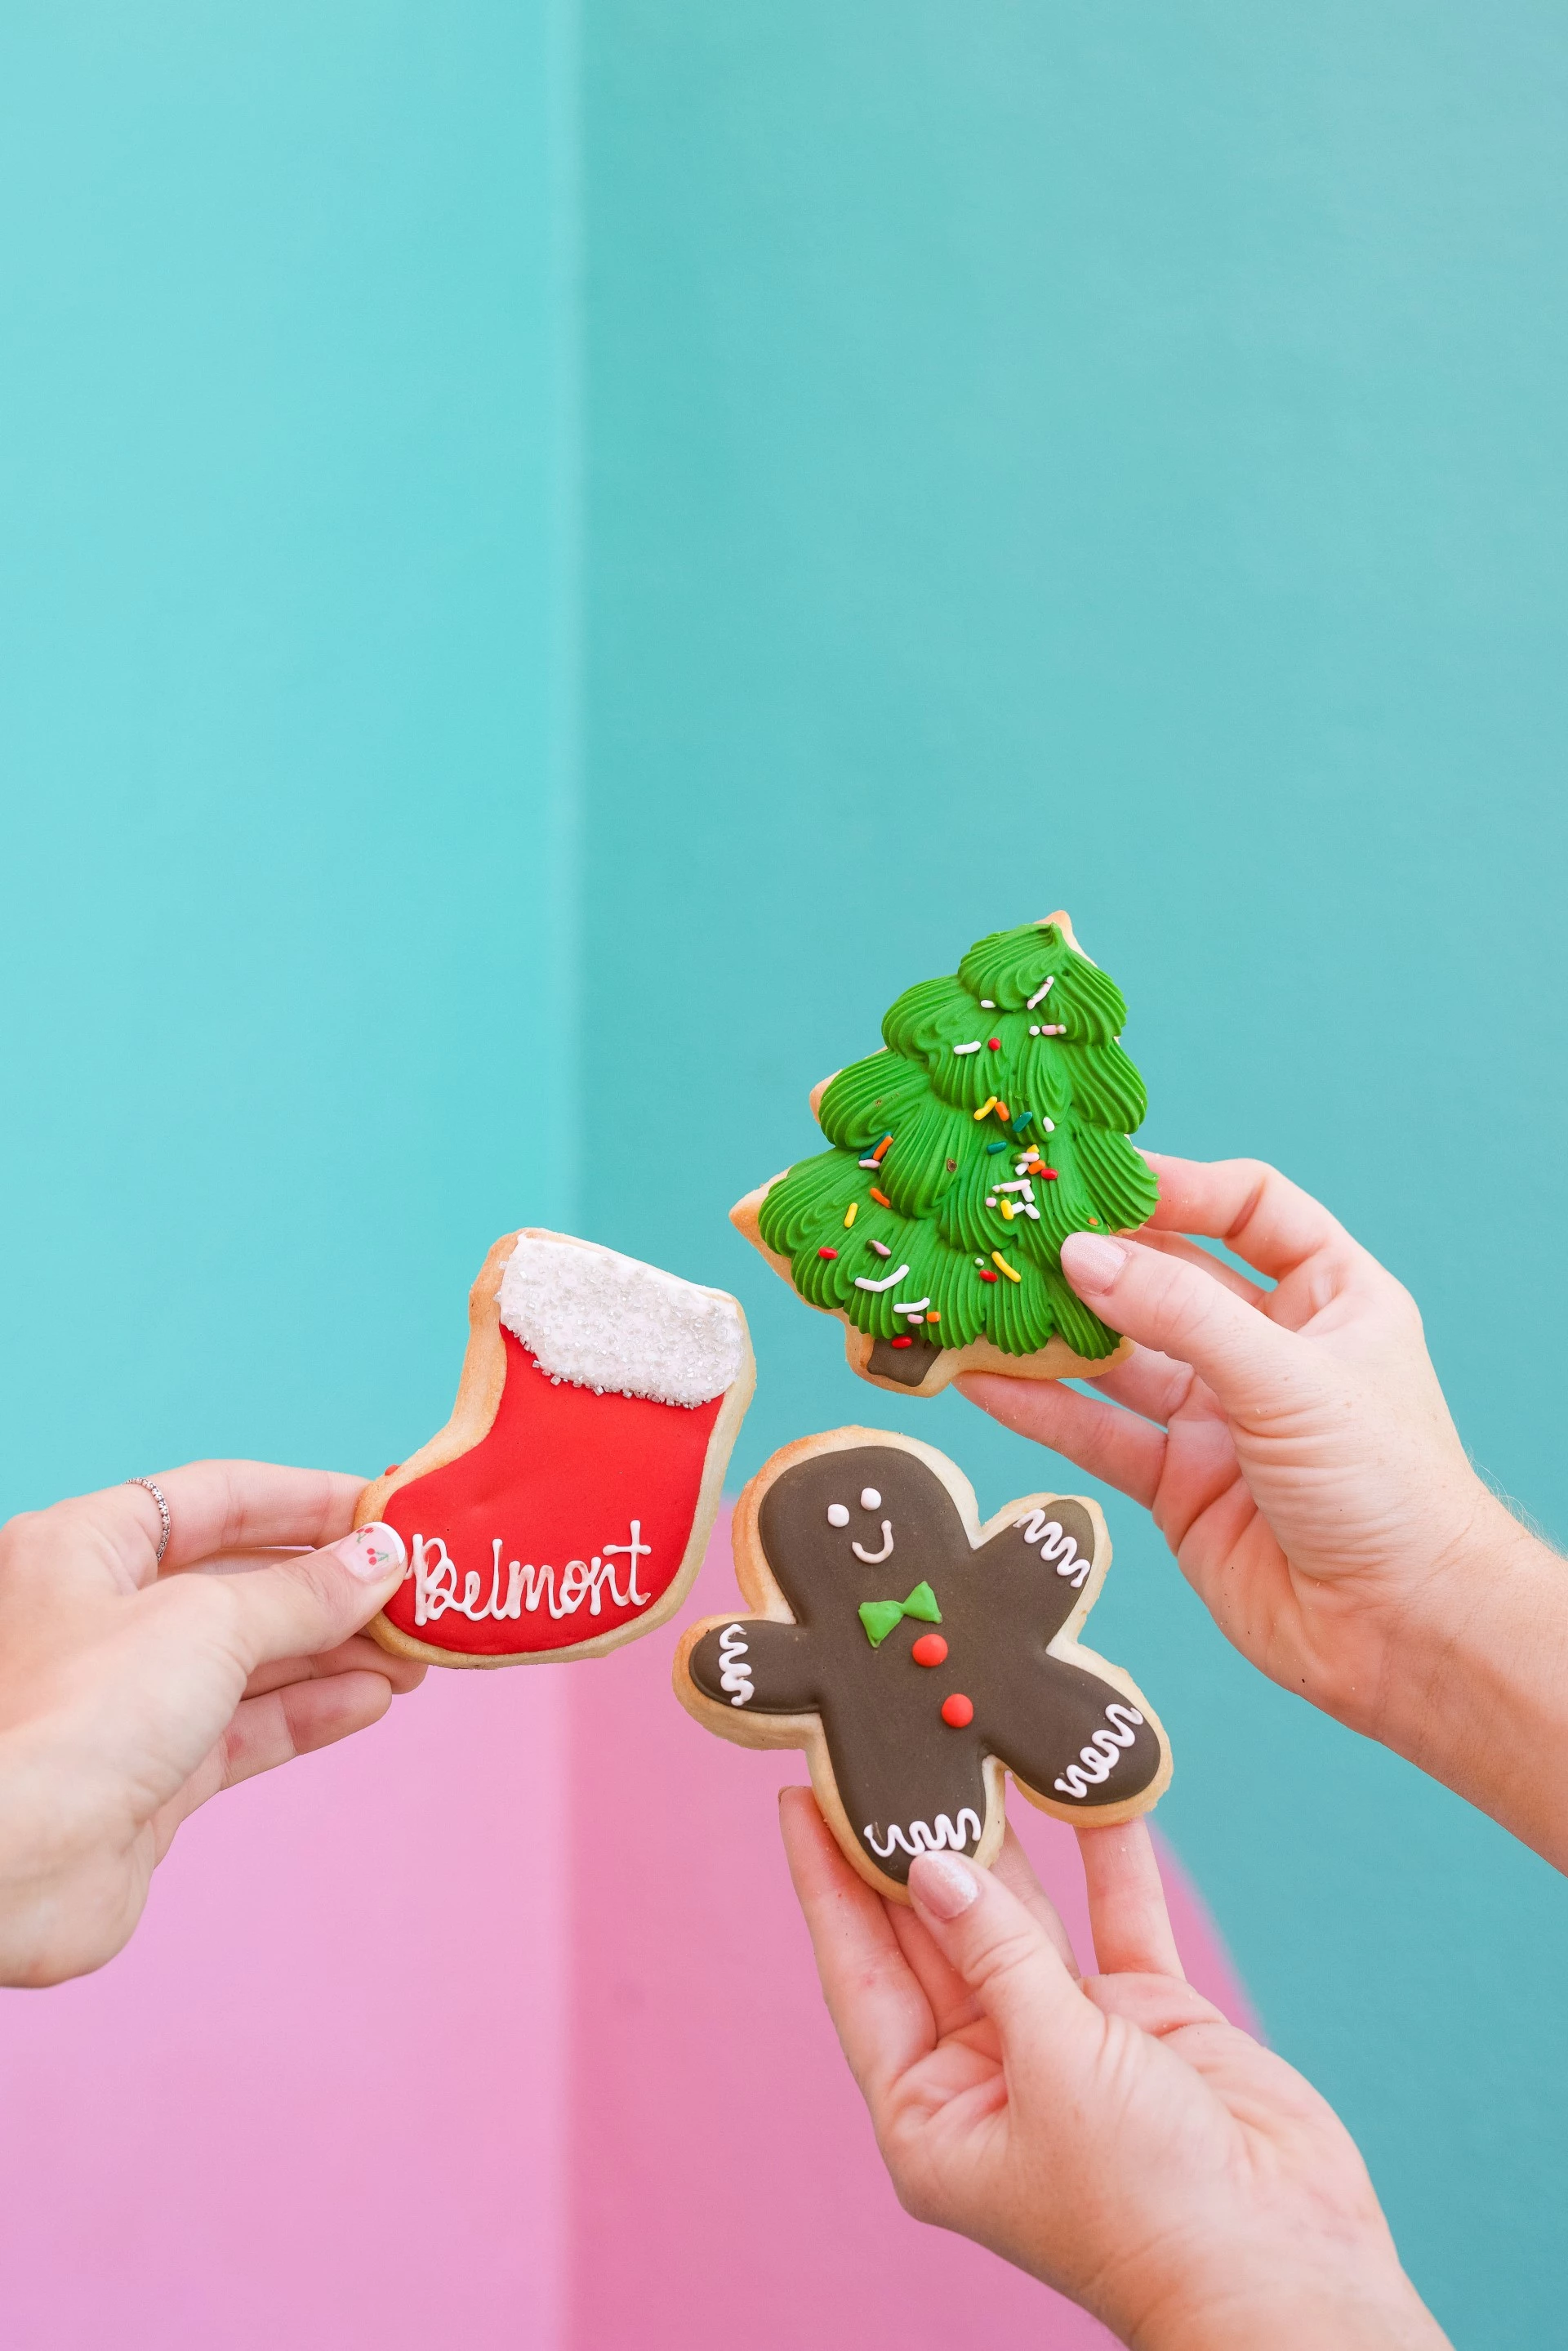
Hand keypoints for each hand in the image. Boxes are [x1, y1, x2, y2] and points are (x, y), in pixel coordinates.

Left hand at [0, 1462, 421, 1986]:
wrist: (12, 1867)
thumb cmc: (78, 1717)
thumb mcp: (208, 1623)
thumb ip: (304, 1592)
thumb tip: (382, 1561)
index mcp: (85, 1546)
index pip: (216, 1497)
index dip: (307, 1499)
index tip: (390, 1508)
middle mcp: (99, 1615)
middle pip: (240, 1580)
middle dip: (333, 1586)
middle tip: (418, 1591)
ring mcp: (125, 1700)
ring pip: (250, 1660)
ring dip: (335, 1652)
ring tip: (415, 1654)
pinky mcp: (150, 1776)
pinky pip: (245, 1728)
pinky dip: (310, 1711)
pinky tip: (372, 1699)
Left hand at [780, 1788, 1447, 2350]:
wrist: (1283, 2265)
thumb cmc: (1145, 2203)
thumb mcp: (1049, 2067)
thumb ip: (995, 1954)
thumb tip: (933, 1866)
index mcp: (933, 2113)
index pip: (859, 1974)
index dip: (827, 1884)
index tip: (796, 1796)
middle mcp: (991, 2071)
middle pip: (933, 1931)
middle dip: (912, 1840)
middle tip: (885, 1740)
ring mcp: (1070, 2038)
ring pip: (1021, 1914)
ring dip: (1006, 1834)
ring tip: (971, 1739)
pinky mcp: (1147, 2016)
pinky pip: (1114, 1916)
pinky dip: (1107, 1855)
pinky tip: (1091, 1786)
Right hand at [959, 1154, 1567, 1864]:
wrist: (1405, 1637)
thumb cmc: (1388, 1490)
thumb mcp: (1287, 1378)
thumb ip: (1179, 1314)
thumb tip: (1082, 1255)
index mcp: (1332, 1297)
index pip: (1250, 1208)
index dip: (1180, 1188)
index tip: (1099, 1179)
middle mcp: (1272, 1349)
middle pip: (1170, 1278)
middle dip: (1096, 1256)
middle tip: (1013, 1229)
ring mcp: (1221, 1418)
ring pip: (1121, 1358)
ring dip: (1054, 1332)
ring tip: (979, 1300)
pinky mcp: (1179, 1485)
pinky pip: (1099, 1433)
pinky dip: (1041, 1408)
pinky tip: (981, 1382)